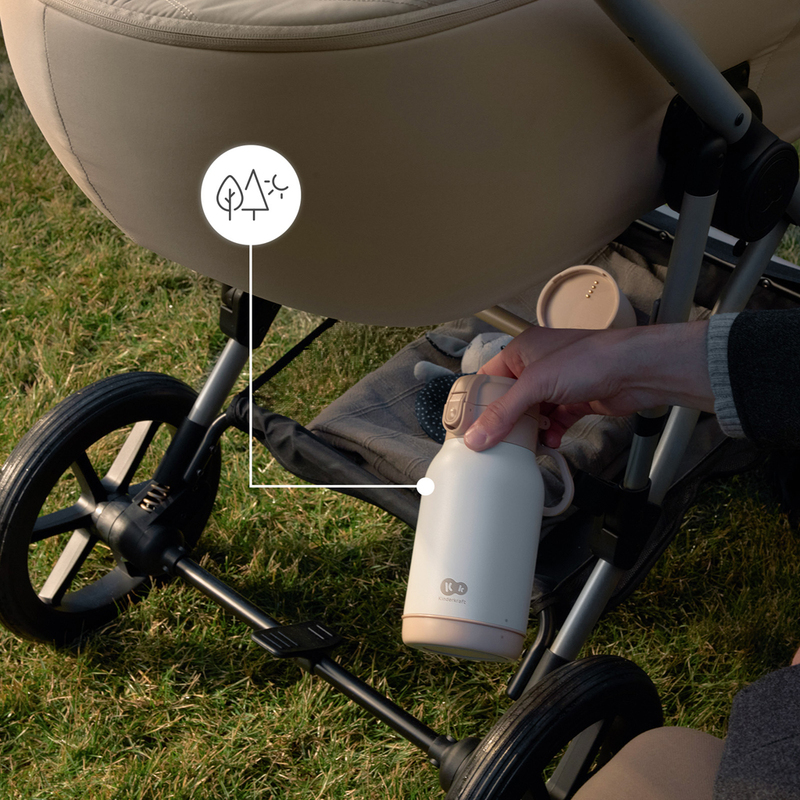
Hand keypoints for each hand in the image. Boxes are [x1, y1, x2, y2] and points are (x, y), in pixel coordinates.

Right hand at [464, 322, 714, 450]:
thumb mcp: (536, 384)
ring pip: (533, 413)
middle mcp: (538, 365)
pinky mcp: (576, 400)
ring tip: (528, 444)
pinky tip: (552, 441)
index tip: (469, 426)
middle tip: (497, 442)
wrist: (636, 370)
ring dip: (531, 431)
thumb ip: (504, 412)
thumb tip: (477, 436)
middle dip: (507, 422)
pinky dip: (552, 433)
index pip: (489, 377)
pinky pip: (555, 421)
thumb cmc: (590, 359)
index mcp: (522, 350)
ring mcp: (558, 383)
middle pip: (511, 399)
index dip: (479, 402)